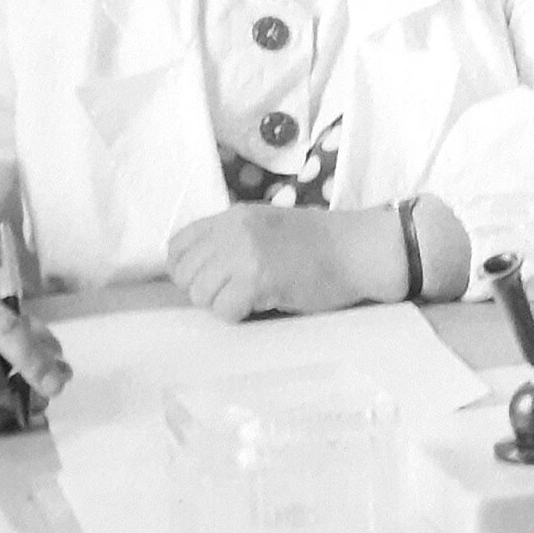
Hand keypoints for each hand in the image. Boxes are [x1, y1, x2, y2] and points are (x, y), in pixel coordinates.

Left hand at [167, 203, 406, 322]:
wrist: (357, 249)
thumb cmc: (318, 243)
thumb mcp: (266, 225)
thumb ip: (232, 239)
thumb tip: (201, 270)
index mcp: (232, 216)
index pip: (177, 245)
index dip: (186, 270)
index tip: (210, 281)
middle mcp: (232, 231)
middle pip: (185, 274)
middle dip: (204, 291)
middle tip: (234, 294)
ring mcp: (244, 253)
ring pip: (200, 294)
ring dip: (221, 305)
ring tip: (249, 300)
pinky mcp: (259, 279)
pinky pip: (224, 309)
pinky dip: (237, 315)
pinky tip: (259, 307)